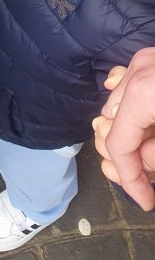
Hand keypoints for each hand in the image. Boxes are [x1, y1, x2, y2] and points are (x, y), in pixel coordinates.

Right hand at [92, 50, 154, 210]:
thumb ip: (154, 155)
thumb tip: (141, 164)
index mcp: (143, 93)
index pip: (118, 146)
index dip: (129, 180)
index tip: (146, 200)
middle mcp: (135, 74)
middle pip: (110, 127)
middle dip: (129, 158)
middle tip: (151, 176)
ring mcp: (141, 62)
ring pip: (115, 108)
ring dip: (131, 134)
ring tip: (152, 148)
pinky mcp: (148, 59)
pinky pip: (122, 83)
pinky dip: (127, 104)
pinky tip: (144, 120)